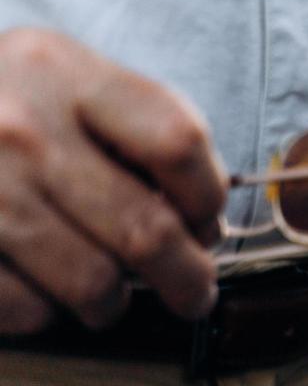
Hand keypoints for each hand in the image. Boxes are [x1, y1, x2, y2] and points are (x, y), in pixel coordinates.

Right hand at [0, 28, 226, 333]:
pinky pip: (28, 308)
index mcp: (63, 73)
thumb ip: (135, 130)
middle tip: (194, 293)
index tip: (207, 222)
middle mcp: (18, 128)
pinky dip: (46, 312)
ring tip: (110, 294)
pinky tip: (42, 287)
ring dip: (114, 301)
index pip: (177, 143)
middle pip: (145, 228)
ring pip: (92, 282)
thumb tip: (199, 225)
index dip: (208, 196)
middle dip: (187, 276)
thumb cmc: (1, 102)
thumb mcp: (62, 79)